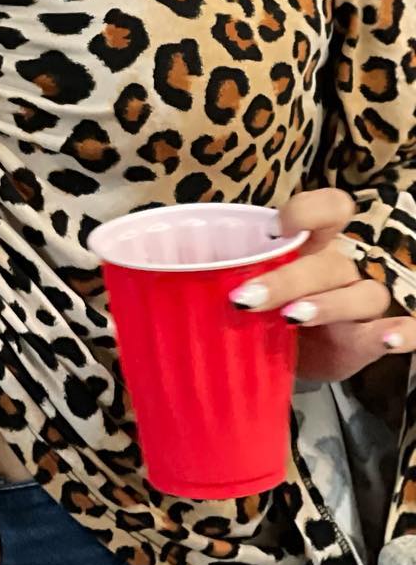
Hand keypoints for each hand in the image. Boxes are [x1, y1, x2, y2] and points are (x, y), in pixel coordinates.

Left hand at [228, 188, 415, 380]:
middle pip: (331, 261)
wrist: (289, 357)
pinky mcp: (374, 339)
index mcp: (315, 244)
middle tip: (245, 298)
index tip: (272, 229)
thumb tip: (171, 268)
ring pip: (364, 293)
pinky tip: (387, 338)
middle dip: (288, 278)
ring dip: (329, 304)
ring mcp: (363, 303)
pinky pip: (408, 329)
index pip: (332, 207)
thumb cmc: (266, 309)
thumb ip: (230, 270)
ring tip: (291, 317)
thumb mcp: (248, 285)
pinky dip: (403, 333)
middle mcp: (342, 267)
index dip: (308, 211)